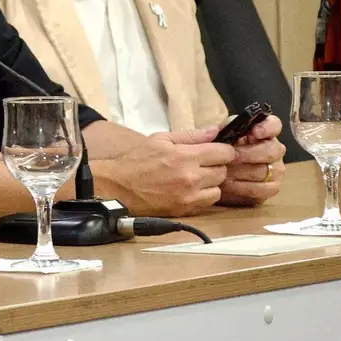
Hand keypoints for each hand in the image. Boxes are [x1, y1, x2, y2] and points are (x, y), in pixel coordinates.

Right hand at [91, 127, 235, 215]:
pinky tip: (189, 190)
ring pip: (218, 189)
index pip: (224, 153)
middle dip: (215, 166)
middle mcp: (191, 177)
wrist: (117, 185)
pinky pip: (207, 203)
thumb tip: (214, 130)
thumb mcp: (160, 139)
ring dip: (211, 183)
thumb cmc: (136, 160)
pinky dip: (203, 196)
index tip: (218, 151)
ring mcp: (189, 196)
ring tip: (195, 178)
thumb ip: (190, 136)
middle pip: (223, 171)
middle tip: (201, 163)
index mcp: (184, 156)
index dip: (223, 150)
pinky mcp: (185, 210)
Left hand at [218, 115, 285, 205]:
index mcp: (264, 132)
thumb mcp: (219, 136)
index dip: (267, 127)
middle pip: (271, 151)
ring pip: (264, 171)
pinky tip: (227, 184)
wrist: (215, 174)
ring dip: (241, 172)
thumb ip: (220, 130)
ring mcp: (276, 170)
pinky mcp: (271, 188)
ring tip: (223, 171)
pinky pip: (261, 189)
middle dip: (248, 153)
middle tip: (231, 157)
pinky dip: (241, 187)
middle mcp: (275, 150)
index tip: (254, 131)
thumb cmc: (220, 151)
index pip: (274, 125)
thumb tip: (215, 129)